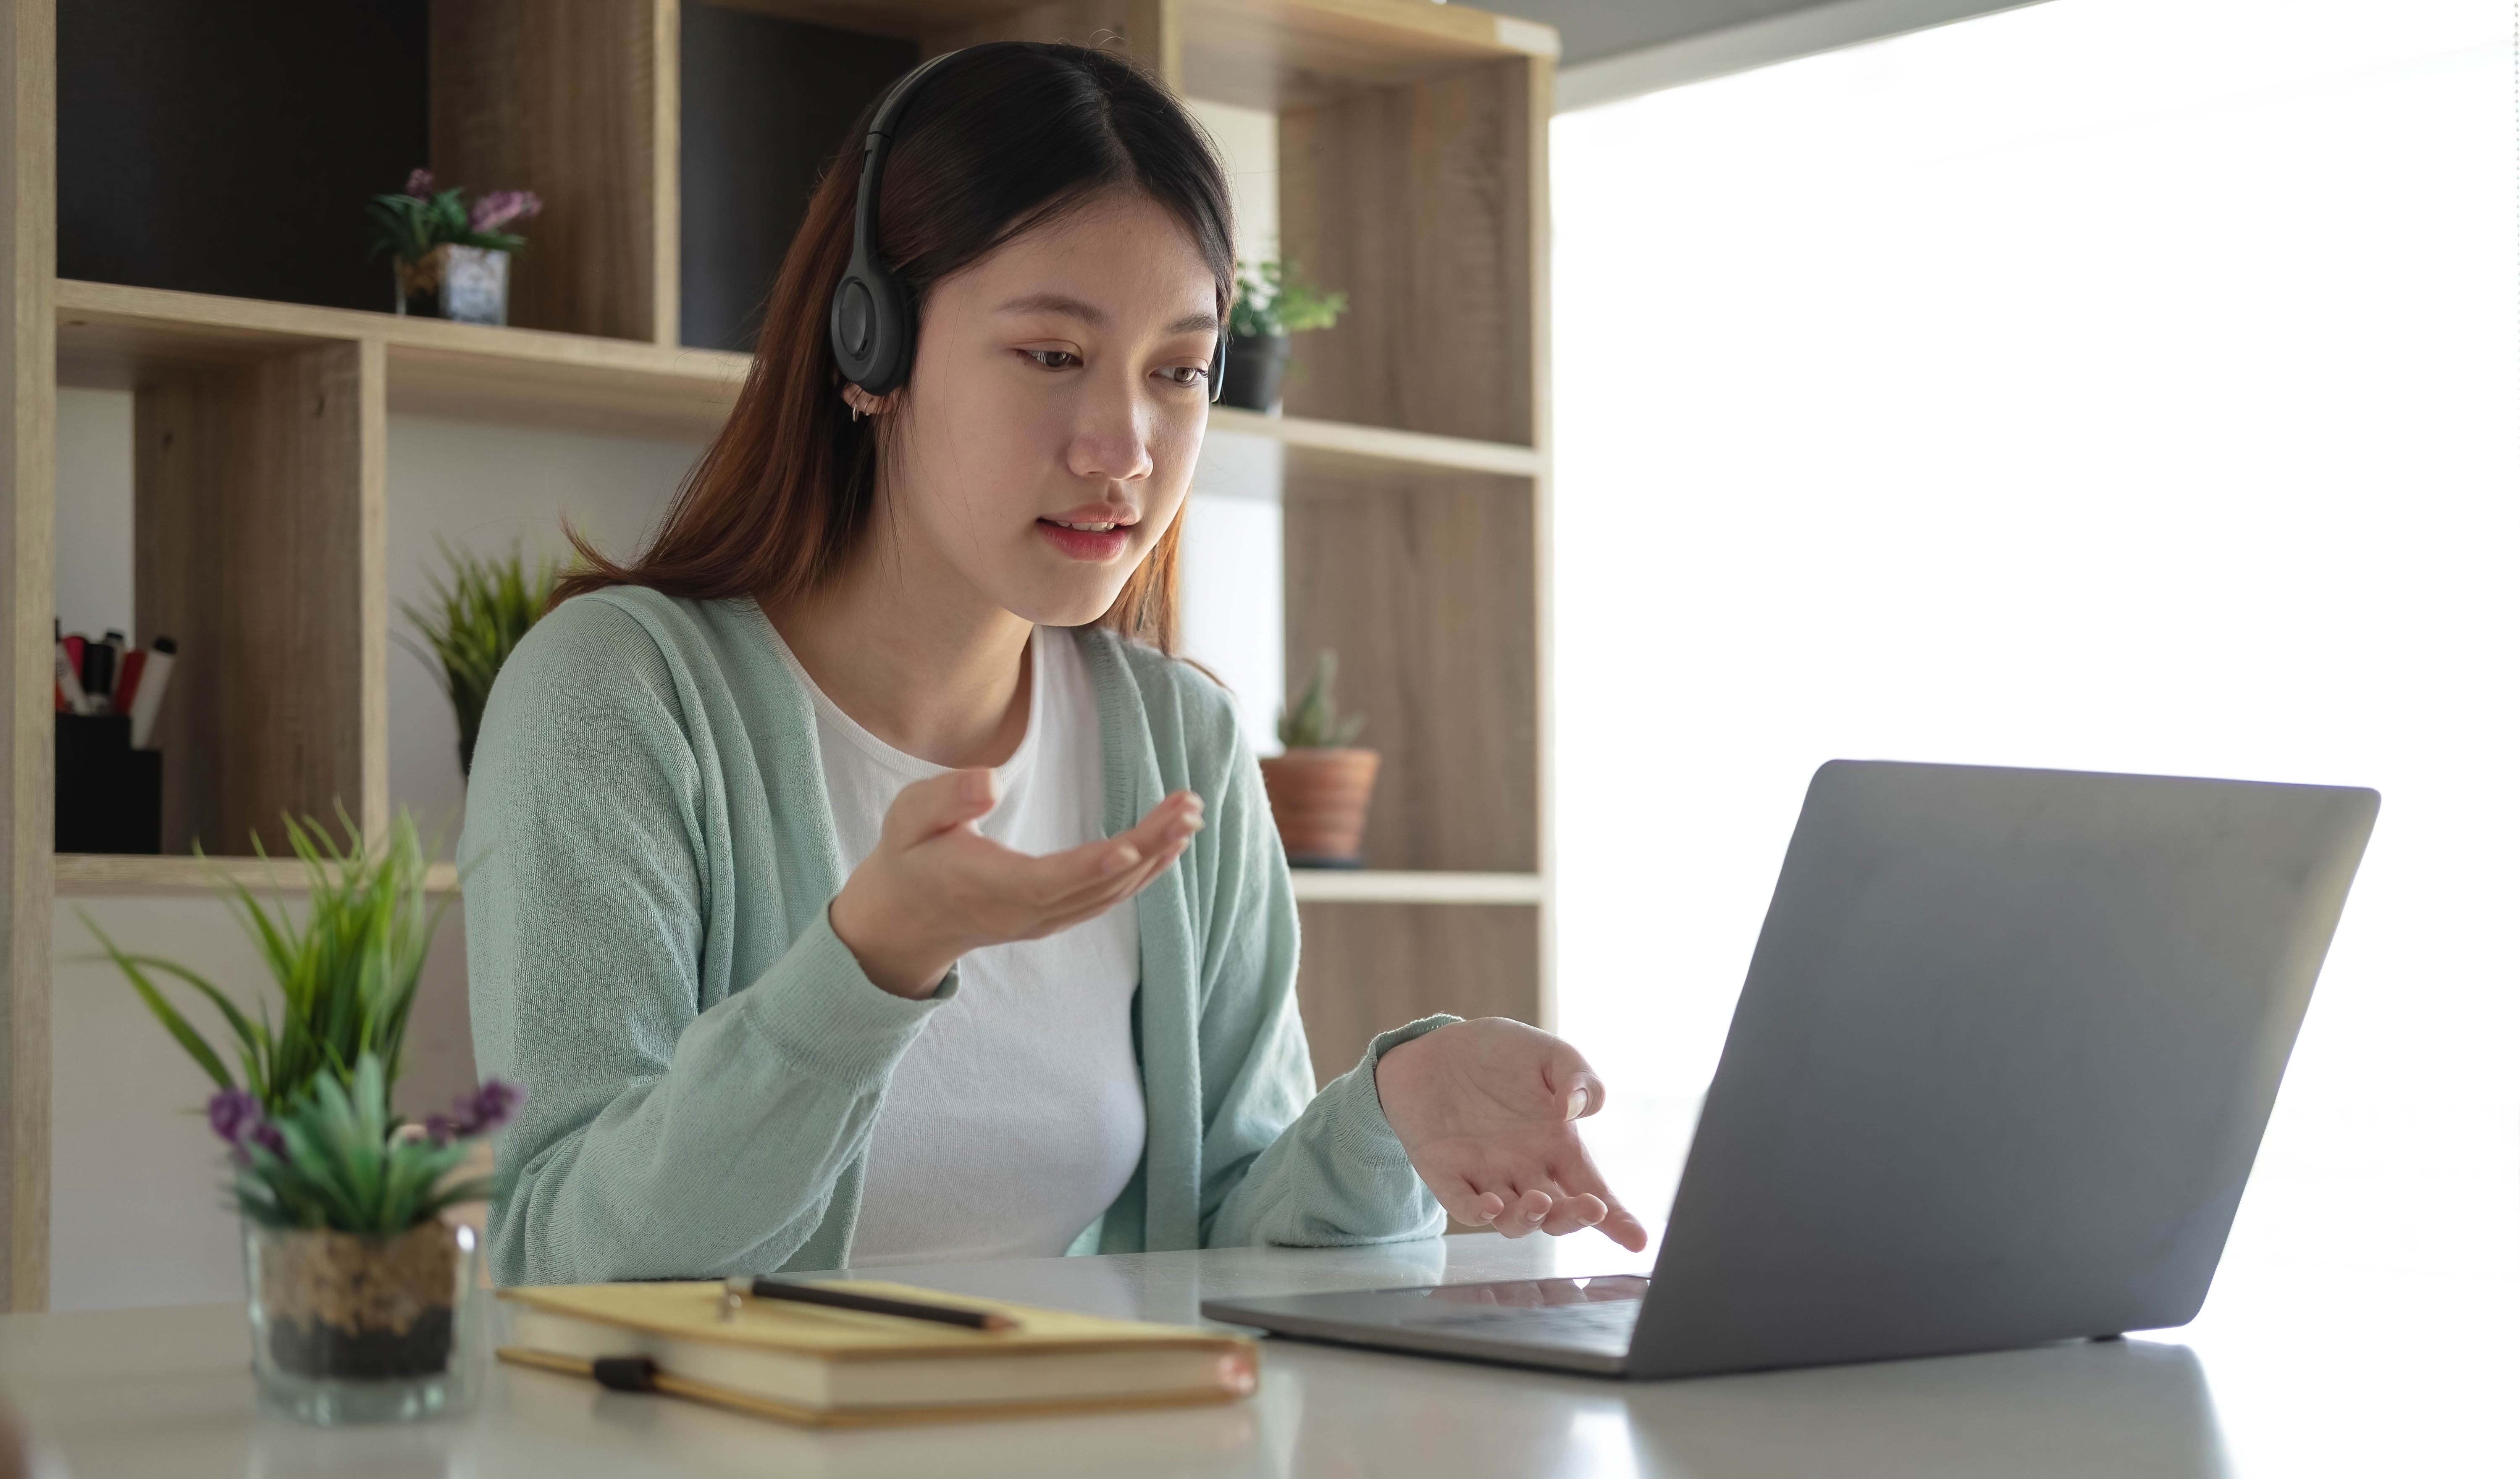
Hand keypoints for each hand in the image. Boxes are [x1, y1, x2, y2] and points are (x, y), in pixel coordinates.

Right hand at [829, 771, 1201, 997]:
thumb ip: (945, 799)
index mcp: (993, 887)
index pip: (1053, 880)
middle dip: (1149, 846)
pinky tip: (1168, 846)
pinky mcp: (1055, 915)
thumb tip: (990, 783)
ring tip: (1190, 816)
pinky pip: (1108, 898)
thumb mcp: (908, 818)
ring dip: (1156, 855)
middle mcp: (1028, 911)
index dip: (1094, 867)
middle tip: (1189, 806)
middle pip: (1099, 884)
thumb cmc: (908, 857)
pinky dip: (1143, 873)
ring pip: (1112, 893)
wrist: (903, 920)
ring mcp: (1045, 918)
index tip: (1134, 847)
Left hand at [1374, 1018, 1648, 1251]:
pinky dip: (1477, 1211)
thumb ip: (1577, 1078)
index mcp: (1557, 1146)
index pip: (1592, 1189)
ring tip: (1537, 1201)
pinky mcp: (1445, 1172)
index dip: (1616, 1219)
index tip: (1638, 1240)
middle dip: (1574, 1218)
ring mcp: (1485, 1175)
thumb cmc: (1500, 1053)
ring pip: (1513, 1220)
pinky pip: (1462, 1204)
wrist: (1436, 1046)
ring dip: (1529, 1218)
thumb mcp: (1549, 1054)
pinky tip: (1490, 1204)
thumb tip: (1577, 1111)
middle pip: (1556, 1214)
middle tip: (1590, 1209)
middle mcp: (1525, 1169)